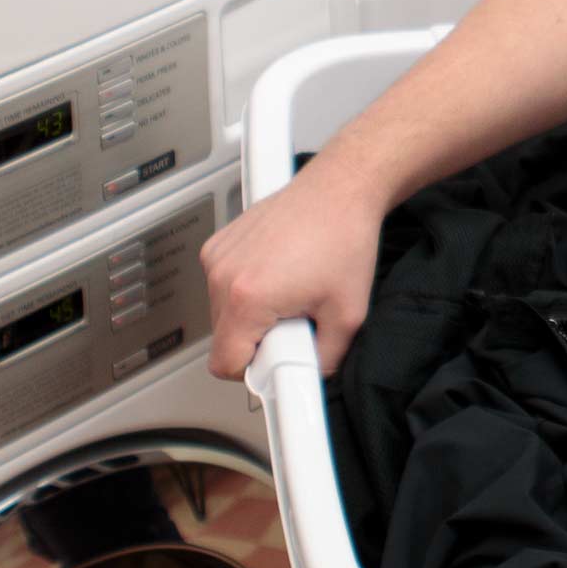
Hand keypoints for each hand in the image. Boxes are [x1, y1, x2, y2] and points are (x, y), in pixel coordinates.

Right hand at [200, 155, 388, 380]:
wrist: (341, 189)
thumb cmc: (345, 237)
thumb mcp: (349, 315)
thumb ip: (325, 360)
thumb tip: (311, 378)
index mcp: (248, 298)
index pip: (225, 364)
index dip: (254, 370)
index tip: (276, 362)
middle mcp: (223, 275)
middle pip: (224, 339)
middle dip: (259, 340)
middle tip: (296, 319)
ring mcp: (217, 257)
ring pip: (222, 313)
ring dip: (252, 314)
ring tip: (291, 290)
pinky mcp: (219, 243)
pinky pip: (222, 286)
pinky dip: (246, 288)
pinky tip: (279, 272)